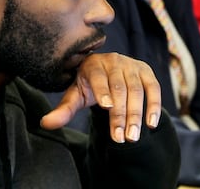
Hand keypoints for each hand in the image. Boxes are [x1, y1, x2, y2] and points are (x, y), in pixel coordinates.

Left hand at [40, 53, 161, 142]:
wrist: (107, 69)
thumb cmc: (89, 86)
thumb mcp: (75, 95)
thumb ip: (63, 110)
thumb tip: (45, 123)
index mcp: (93, 64)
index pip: (98, 78)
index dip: (103, 91)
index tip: (107, 107)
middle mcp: (114, 61)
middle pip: (119, 88)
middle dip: (120, 114)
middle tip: (120, 138)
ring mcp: (132, 65)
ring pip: (137, 90)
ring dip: (136, 115)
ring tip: (132, 136)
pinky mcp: (146, 71)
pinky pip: (153, 88)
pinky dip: (154, 105)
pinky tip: (151, 124)